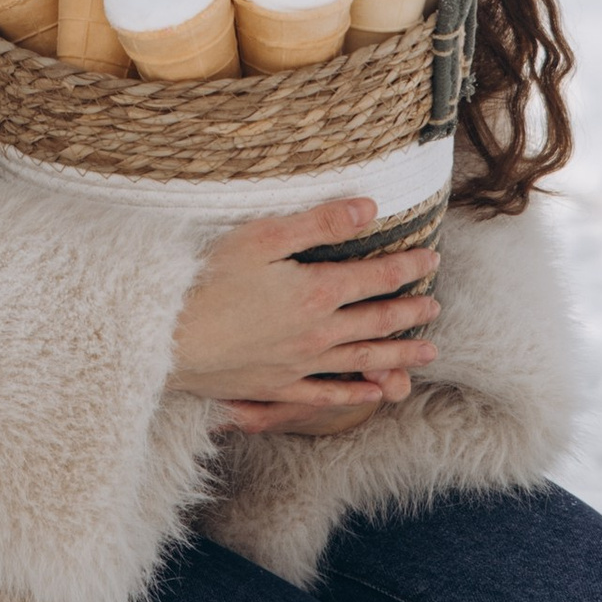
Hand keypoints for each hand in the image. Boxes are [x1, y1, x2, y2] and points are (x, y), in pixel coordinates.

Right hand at [167, 203, 438, 436]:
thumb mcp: (262, 238)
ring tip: (427, 353)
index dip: (406, 267)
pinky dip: (354, 393)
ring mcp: (300, 365)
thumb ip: (319, 224)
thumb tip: (368, 207)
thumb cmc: (207, 280)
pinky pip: (327, 394)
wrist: (167, 339)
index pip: (376, 277)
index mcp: (317, 292)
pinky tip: (373, 393)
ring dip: (398, 355)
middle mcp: (318, 332)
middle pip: (376, 320)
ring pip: (362, 359)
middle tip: (435, 307)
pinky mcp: (277, 388)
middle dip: (409, 311)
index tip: (431, 260)